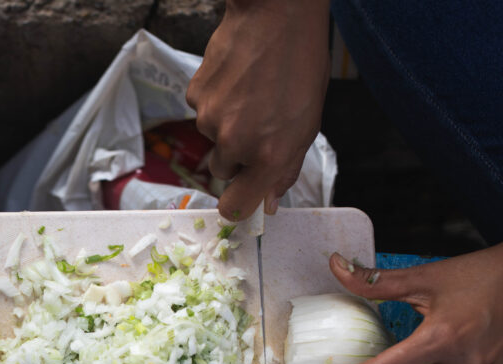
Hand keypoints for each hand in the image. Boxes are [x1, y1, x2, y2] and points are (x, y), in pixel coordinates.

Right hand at [186, 0, 329, 218]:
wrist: (276, 15)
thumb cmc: (300, 66)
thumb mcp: (307, 124)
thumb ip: (285, 168)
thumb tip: (269, 202)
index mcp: (269, 155)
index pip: (235, 206)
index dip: (237, 206)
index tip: (241, 200)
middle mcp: (235, 143)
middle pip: (224, 170)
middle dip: (237, 156)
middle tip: (258, 125)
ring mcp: (210, 119)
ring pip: (213, 138)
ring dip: (227, 124)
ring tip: (250, 93)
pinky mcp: (195, 96)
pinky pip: (202, 111)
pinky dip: (216, 101)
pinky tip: (236, 79)